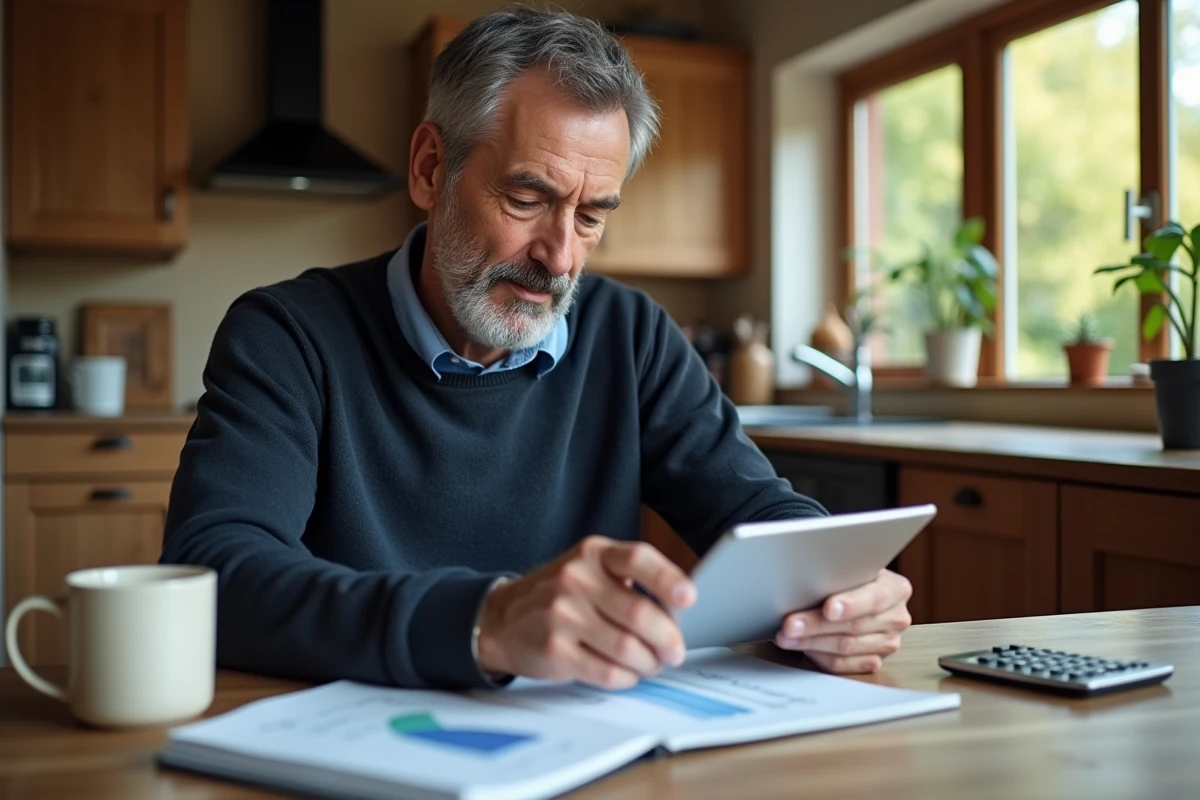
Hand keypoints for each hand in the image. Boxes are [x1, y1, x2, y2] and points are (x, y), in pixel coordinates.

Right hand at [476, 536, 695, 689]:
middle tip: (675, 651)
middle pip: (640, 613)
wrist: (501, 617)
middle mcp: (576, 579)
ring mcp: (562, 615)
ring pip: (627, 648)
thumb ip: (628, 581)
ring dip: (648, 662)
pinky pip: (607, 672)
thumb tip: (678, 611)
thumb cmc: (559, 594)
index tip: (689, 598)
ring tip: (651, 663)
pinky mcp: (554, 650)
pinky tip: (627, 672)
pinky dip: (627, 677)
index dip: (668, 579)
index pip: (638, 559)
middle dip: (668, 639)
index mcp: (593, 554)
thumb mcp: (589, 569)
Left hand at [775, 569, 912, 672]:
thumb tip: (804, 579)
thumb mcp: (847, 568)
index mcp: (896, 589)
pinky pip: (842, 665)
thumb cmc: (847, 577)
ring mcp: (887, 643)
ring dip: (811, 643)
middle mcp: (896, 618)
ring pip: (846, 648)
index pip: (874, 598)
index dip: (850, 604)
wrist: (854, 594)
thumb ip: (837, 573)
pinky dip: (818, 656)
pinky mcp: (873, 661)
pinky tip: (801, 647)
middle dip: (817, 625)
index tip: (828, 608)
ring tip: (786, 636)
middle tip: (790, 624)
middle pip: (855, 626)